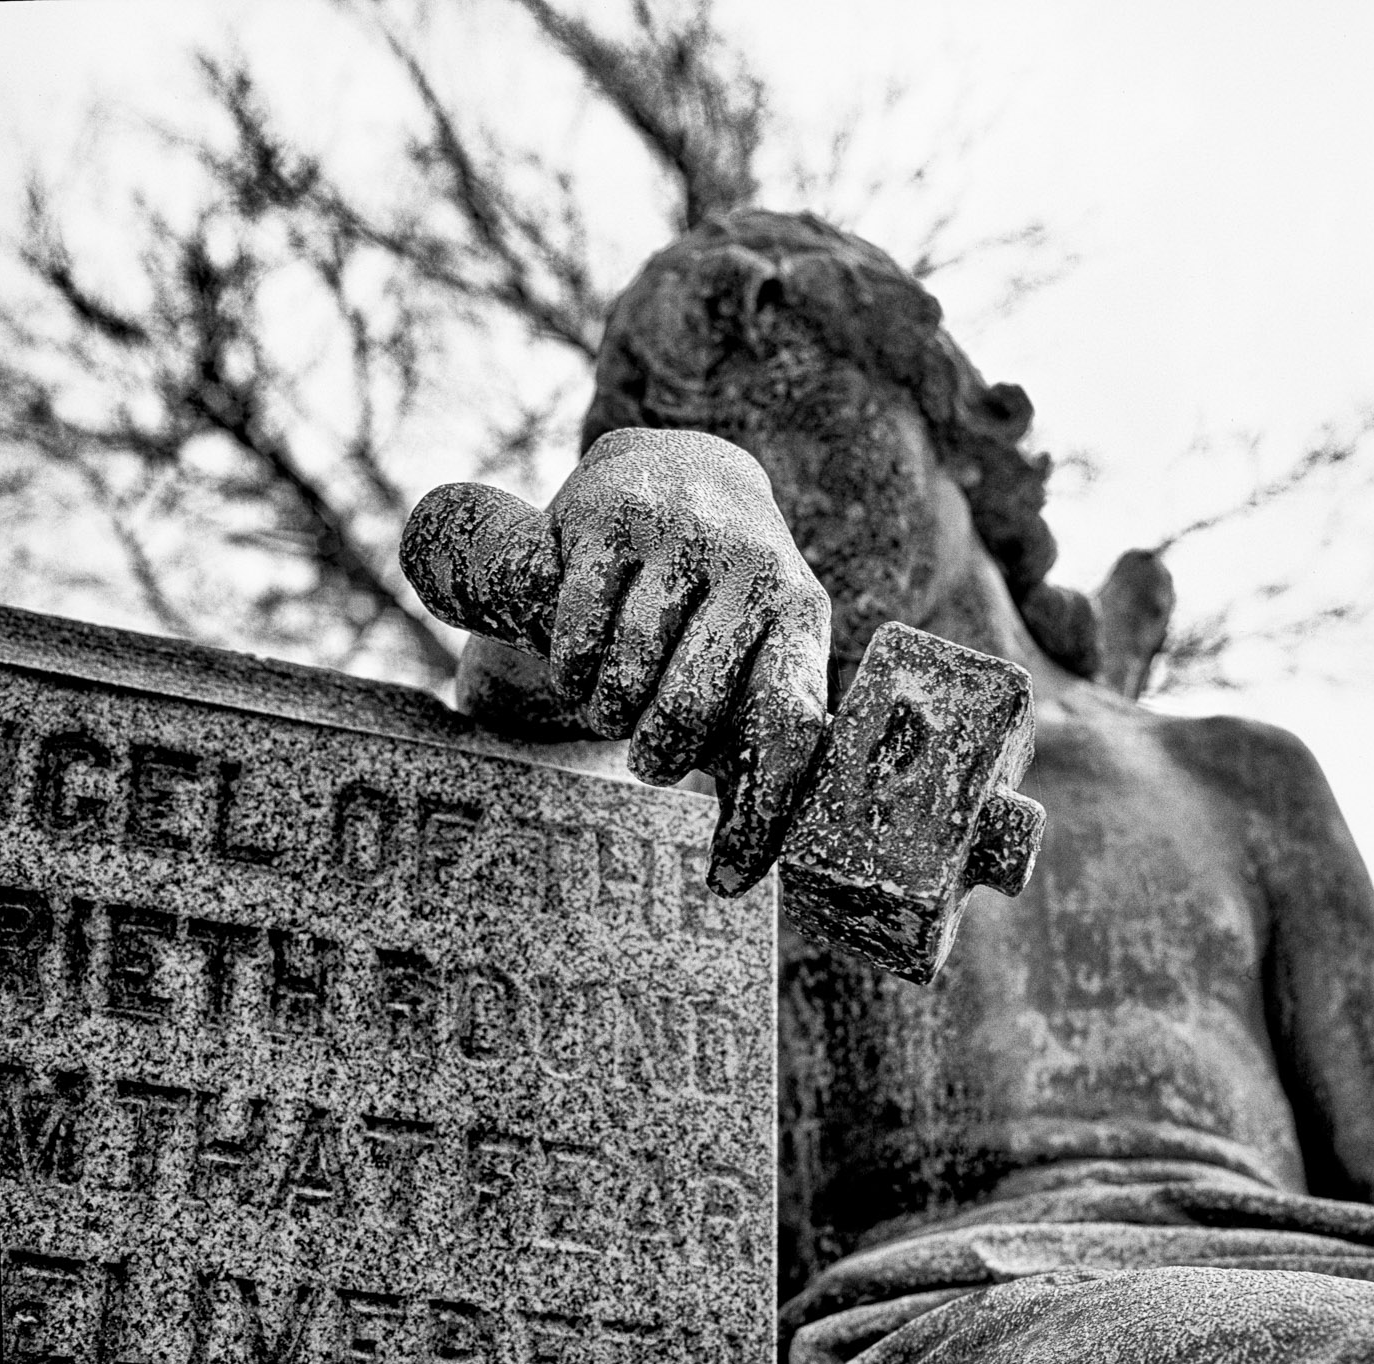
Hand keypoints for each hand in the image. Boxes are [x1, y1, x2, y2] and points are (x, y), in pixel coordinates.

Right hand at [401, 427, 831, 894]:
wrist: (682, 473)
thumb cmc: (722, 611)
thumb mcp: (757, 663)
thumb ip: (754, 754)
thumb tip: (735, 881)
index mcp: (803, 617)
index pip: (790, 723)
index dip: (759, 813)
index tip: (727, 880)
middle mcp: (755, 569)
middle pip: (692, 708)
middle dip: (659, 754)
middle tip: (652, 757)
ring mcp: (684, 537)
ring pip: (627, 670)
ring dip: (607, 713)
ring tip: (614, 708)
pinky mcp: (613, 516)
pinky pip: (578, 627)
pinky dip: (570, 671)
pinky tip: (581, 671)